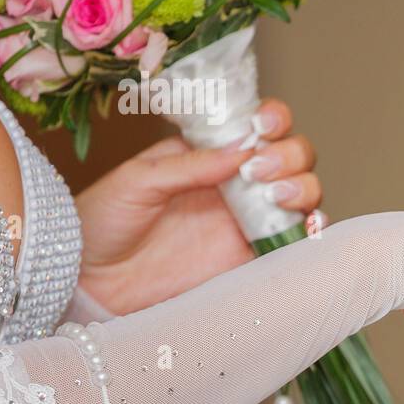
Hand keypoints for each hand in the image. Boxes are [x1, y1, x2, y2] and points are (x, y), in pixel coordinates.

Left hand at [76, 99, 321, 314]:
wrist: (90, 284)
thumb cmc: (102, 224)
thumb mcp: (138, 180)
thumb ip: (190, 165)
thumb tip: (241, 150)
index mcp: (210, 155)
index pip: (259, 127)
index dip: (274, 119)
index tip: (262, 126)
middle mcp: (238, 184)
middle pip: (293, 157)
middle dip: (290, 156)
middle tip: (260, 171)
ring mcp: (249, 221)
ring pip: (304, 193)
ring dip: (304, 187)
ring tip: (277, 196)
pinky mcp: (253, 258)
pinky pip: (297, 240)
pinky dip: (314, 230)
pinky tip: (305, 227)